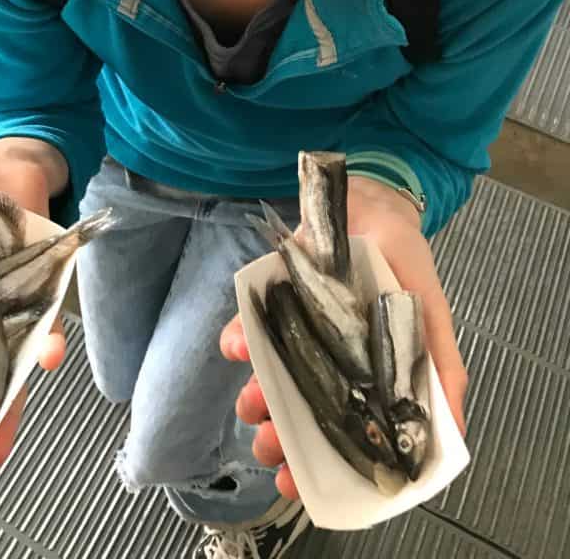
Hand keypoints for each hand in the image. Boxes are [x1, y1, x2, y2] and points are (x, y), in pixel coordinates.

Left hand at [221, 177, 467, 498]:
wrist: (371, 201)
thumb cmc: (405, 262)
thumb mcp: (432, 315)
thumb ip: (442, 370)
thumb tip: (452, 432)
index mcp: (369, 377)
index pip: (344, 434)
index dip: (323, 465)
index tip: (300, 485)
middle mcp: (329, 362)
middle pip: (300, 413)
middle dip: (280, 437)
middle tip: (268, 448)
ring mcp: (298, 334)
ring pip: (269, 378)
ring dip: (255, 396)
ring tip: (251, 403)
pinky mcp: (273, 303)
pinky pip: (249, 327)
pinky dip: (238, 339)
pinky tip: (235, 347)